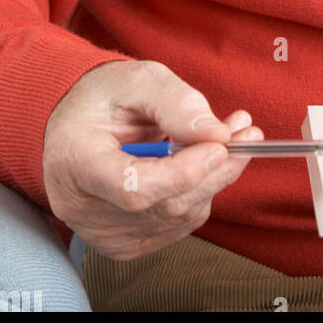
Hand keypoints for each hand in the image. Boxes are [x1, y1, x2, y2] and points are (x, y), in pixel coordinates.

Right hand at [43, 59, 264, 259]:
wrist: (80, 122)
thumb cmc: (104, 98)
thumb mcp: (138, 79)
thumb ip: (177, 102)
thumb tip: (217, 134)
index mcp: (75, 159)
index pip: (132, 186)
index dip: (182, 173)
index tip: (220, 146)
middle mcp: (81, 206)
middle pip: (162, 205)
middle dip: (214, 169)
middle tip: (246, 134)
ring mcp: (101, 231)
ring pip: (176, 217)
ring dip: (213, 179)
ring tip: (227, 139)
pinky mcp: (122, 242)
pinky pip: (176, 225)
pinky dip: (199, 194)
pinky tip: (201, 164)